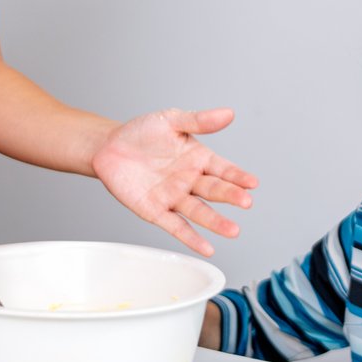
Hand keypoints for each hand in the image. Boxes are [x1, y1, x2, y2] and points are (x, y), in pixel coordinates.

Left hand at [91, 107, 257, 255]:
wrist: (109, 147)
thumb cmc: (142, 132)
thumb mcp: (171, 121)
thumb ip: (199, 121)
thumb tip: (229, 113)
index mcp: (198, 158)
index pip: (223, 169)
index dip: (238, 176)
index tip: (252, 183)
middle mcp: (190, 180)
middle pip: (214, 191)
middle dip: (230, 196)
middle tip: (246, 202)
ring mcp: (174, 197)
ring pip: (199, 212)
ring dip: (216, 222)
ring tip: (233, 230)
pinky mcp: (156, 211)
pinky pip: (176, 226)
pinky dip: (191, 238)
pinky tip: (207, 249)